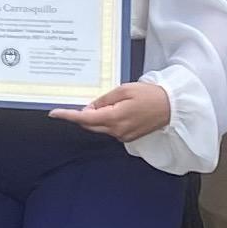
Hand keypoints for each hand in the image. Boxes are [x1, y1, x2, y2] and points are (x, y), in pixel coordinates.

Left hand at [55, 79, 173, 143]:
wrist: (172, 107)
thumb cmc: (150, 95)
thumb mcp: (124, 90)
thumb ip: (104, 100)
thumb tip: (89, 109)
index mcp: (114, 118)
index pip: (85, 119)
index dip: (68, 116)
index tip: (54, 113)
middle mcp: (117, 131)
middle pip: (90, 125)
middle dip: (82, 115)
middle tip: (84, 102)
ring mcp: (123, 136)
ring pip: (100, 127)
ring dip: (96, 117)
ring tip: (107, 102)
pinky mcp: (128, 137)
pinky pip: (110, 129)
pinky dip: (106, 120)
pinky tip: (113, 110)